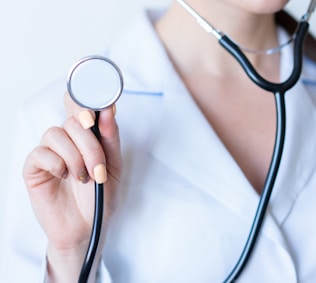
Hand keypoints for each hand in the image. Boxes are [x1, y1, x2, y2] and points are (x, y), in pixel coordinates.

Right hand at [23, 92, 121, 281]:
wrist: (88, 227)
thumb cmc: (100, 196)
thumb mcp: (114, 166)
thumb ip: (110, 138)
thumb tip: (108, 109)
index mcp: (87, 137)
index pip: (80, 106)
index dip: (85, 101)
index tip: (96, 112)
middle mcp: (67, 140)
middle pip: (72, 120)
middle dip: (90, 145)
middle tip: (98, 169)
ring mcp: (50, 153)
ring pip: (56, 133)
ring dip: (75, 157)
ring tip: (84, 177)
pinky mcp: (34, 168)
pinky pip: (40, 153)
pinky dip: (57, 164)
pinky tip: (64, 177)